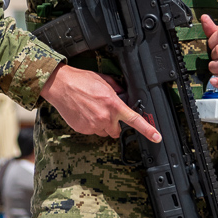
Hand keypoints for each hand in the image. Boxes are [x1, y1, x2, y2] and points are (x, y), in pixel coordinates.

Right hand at [40, 65, 161, 141]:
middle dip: (113, 123)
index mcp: (113, 104)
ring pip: (103, 131)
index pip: (135, 120)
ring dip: (101, 124)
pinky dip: (89, 124)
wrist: (59, 85)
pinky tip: (83, 112)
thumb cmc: (80, 80)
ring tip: (90, 109)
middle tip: (103, 111)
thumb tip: (123, 94)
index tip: (157, 137)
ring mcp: (93, 125)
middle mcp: (105, 117)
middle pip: (116, 130)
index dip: (148, 130)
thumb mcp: (103, 80)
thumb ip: (117, 89)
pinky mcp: (83, 129)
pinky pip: (92, 131)